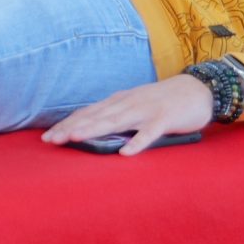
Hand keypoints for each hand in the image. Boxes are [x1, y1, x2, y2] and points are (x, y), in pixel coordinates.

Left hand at [41, 74, 215, 153]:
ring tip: (74, 139)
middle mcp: (127, 104)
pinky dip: (137, 142)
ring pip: (116, 121)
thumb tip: (90, 131)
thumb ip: (115, 117)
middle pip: (95, 117)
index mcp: (118, 102)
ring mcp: (145, 110)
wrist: (197, 89)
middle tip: (50, 140)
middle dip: (71, 128)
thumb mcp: (133, 107)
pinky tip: (125, 154)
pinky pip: (150, 133)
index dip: (66, 124)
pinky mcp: (164, 119)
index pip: (87, 113)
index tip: (47, 137)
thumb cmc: (161, 102)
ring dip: (94, 129)